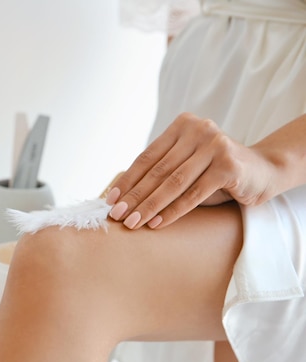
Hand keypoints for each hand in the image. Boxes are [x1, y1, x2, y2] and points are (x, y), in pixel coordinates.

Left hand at [105, 113, 276, 229]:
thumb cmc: (215, 172)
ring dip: (149, 205)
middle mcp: (198, 130)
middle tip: (117, 216)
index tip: (110, 200)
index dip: (127, 180)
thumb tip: (121, 195)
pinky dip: (173, 211)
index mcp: (182, 126)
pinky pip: (193, 194)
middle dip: (134, 196)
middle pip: (157, 170)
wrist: (264, 171)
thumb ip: (161, 171)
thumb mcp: (186, 166)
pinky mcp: (228, 166)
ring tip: (133, 222)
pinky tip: (157, 223)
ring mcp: (215, 146)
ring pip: (173, 182)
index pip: (147, 157)